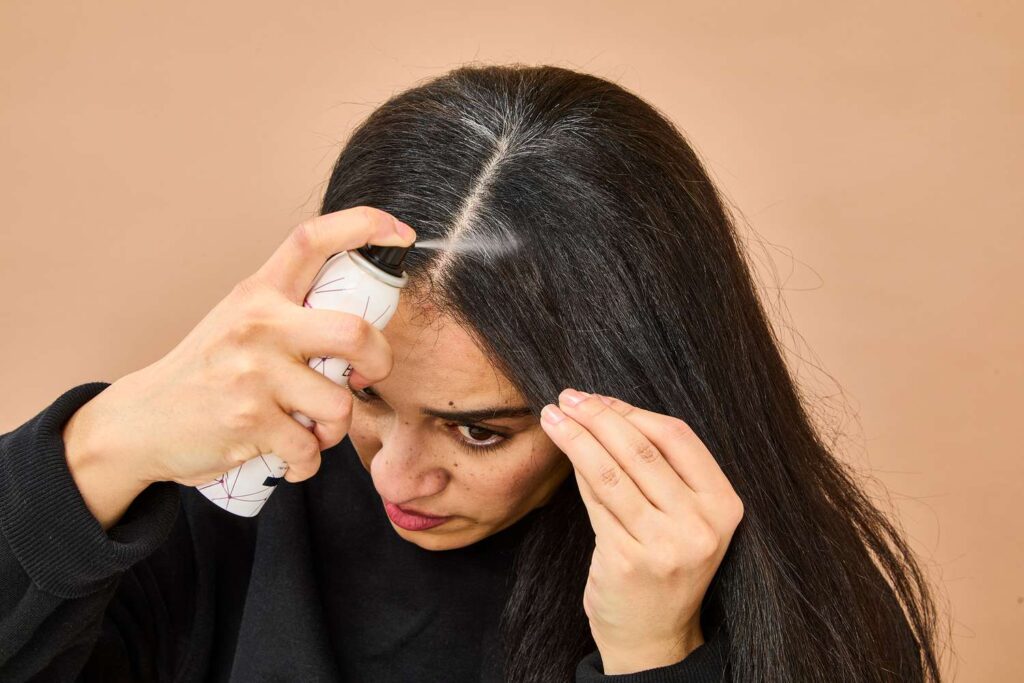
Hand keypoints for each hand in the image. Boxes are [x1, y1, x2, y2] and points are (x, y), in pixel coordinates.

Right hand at [71, 207, 415, 488]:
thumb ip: (292, 314)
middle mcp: (258, 324)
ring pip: (339, 404)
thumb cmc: (208, 373)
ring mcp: (252, 373)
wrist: (142, 421)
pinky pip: (310, 449)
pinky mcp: (249, 422)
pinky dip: (306, 462)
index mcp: (259, 293)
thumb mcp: (240, 322)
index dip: (364, 226)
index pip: (313, 240)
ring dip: (334, 428)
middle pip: (354, 333)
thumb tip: (362, 327)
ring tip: (309, 426)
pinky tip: (288, 454)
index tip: (401, 234)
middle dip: (378, 362)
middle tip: (364, 377)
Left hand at [539, 389, 743, 674]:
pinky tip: (562, 453)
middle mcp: (701, 525)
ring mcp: (666, 545)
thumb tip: (607, 411)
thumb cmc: (664, 565)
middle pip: (641, 450)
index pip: (678, 437)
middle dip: (598, 416)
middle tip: (569, 397)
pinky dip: (576, 472)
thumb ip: (659, 470)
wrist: (653, 635)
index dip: (634, 412)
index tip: (600, 398)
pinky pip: (595, 502)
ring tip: (552, 416)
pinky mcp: (628, 560)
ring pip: (611, 473)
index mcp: (724, 504)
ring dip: (576, 438)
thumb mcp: (682, 518)